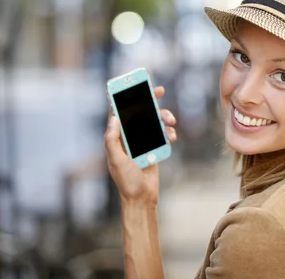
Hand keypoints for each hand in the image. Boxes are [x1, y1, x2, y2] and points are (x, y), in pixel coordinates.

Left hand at [104, 86, 176, 205]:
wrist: (142, 198)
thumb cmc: (126, 181)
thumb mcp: (116, 160)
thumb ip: (112, 140)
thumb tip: (114, 118)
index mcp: (118, 137)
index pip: (120, 112)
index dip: (126, 97)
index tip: (135, 86)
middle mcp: (130, 137)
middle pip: (140, 112)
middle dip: (150, 101)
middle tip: (160, 91)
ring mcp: (143, 141)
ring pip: (154, 122)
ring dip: (163, 118)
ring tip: (171, 122)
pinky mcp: (154, 147)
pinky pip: (162, 134)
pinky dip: (168, 132)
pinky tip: (172, 137)